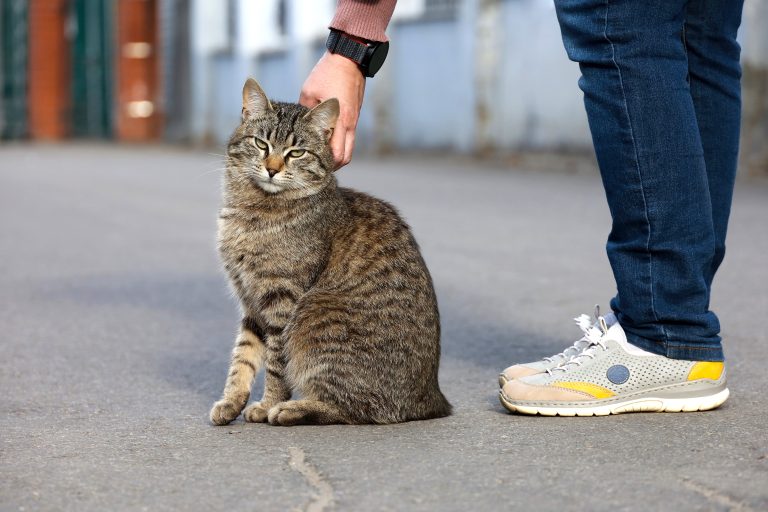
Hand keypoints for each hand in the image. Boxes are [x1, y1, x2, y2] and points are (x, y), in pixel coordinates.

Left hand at [299, 52, 364, 169]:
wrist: (351, 57)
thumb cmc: (328, 72)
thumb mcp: (309, 92)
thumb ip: (302, 112)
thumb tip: (294, 126)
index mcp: (339, 120)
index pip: (336, 154)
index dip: (325, 165)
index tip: (312, 169)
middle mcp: (349, 123)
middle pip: (345, 157)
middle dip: (331, 166)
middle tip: (317, 170)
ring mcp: (353, 120)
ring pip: (348, 149)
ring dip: (336, 156)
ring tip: (320, 158)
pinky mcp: (354, 115)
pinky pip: (348, 138)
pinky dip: (338, 144)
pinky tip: (325, 141)